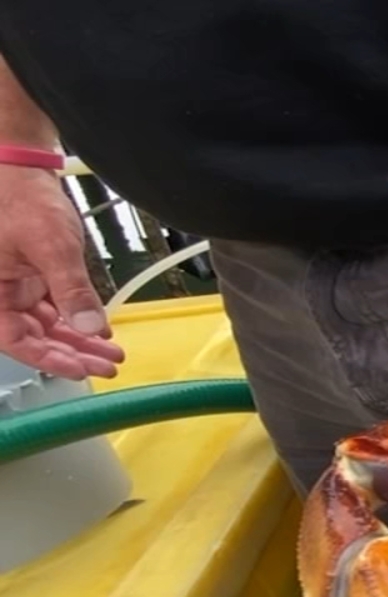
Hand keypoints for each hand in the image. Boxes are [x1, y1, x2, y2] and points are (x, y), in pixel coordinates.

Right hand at [0, 164, 122, 378]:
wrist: (21, 168)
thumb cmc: (21, 197)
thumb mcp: (51, 245)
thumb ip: (71, 289)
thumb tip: (89, 326)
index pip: (16, 340)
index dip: (49, 359)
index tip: (82, 370)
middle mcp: (0, 292)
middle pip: (34, 337)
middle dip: (72, 353)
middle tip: (107, 366)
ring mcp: (15, 285)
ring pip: (46, 325)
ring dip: (78, 340)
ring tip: (110, 354)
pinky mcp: (32, 277)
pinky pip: (53, 307)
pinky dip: (76, 319)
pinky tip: (99, 330)